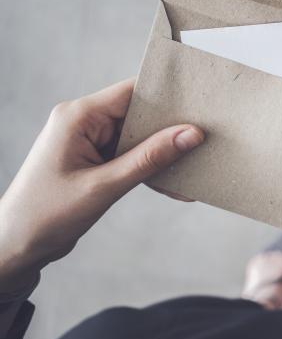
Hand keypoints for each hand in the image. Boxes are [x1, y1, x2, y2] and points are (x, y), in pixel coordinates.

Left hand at [0, 79, 203, 295]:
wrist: (14, 247)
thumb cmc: (45, 215)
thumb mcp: (104, 186)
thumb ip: (149, 158)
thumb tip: (190, 134)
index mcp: (78, 116)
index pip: (132, 92)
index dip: (167, 96)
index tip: (200, 104)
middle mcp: (84, 122)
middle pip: (139, 113)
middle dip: (171, 128)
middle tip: (205, 139)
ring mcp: (89, 141)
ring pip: (139, 137)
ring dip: (164, 153)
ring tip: (193, 166)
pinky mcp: (95, 159)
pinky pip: (132, 155)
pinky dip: (151, 169)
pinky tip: (174, 185)